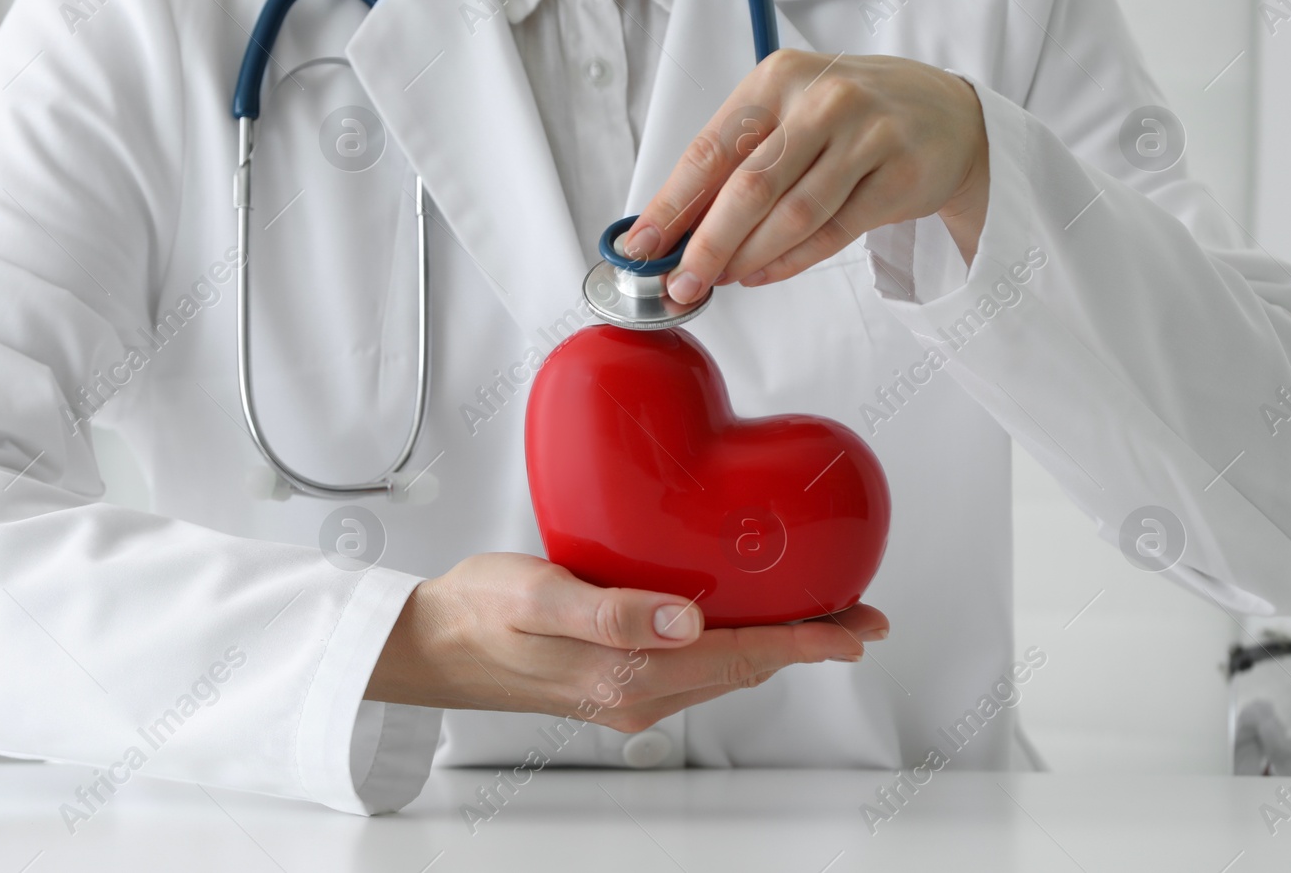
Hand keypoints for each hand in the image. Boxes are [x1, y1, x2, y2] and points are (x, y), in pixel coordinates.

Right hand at [366, 553, 887, 731]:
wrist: (433, 644)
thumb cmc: (478, 612)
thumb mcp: (539, 596)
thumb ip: (611, 611)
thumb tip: (686, 618)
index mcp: (627, 673)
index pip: (741, 656)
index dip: (807, 641)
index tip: (856, 627)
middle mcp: (637, 693)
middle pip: (744, 667)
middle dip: (806, 643)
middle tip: (856, 618)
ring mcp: (628, 693)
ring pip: (723, 668)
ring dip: (773, 644)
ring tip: (812, 615)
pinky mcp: (616, 680)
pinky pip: (694, 664)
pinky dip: (732, 642)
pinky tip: (735, 617)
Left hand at [622, 51, 990, 297]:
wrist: (947, 114)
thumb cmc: (849, 117)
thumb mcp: (788, 113)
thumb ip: (735, 161)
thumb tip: (671, 224)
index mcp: (778, 77)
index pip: (711, 149)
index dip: (671, 204)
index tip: (641, 246)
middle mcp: (824, 99)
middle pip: (749, 187)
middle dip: (706, 244)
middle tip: (680, 282)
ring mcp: (868, 136)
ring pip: (792, 216)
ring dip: (747, 258)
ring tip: (720, 279)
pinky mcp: (901, 175)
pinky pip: (833, 234)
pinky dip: (790, 262)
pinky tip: (762, 275)